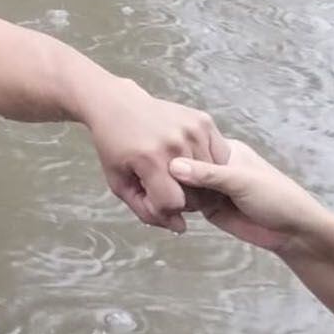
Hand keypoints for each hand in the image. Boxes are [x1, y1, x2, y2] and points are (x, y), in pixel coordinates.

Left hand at [85, 84, 228, 232]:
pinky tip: (188, 159)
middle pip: (196, 194)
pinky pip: (218, 157)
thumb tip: (180, 228)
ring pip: (211, 178)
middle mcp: (174, 143)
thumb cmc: (115, 146)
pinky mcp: (203, 121)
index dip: (163, 208)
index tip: (152, 197)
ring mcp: (192, 130)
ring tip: (175, 173)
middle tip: (165, 186)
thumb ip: (146, 211)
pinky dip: (207, 165)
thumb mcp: (119, 182)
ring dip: (196, 184)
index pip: (173, 204)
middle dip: (182, 198)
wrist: (117, 105)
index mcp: (149, 159)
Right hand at [168, 139, 329, 252]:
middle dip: (170, 173)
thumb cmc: (276, 198)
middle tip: (150, 178)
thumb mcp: (241, 181)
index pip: (192, 145)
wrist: (294, 232)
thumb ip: (207, 174)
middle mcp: (215, 167)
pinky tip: (163, 205)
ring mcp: (211, 188)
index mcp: (226, 151)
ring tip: (154, 193)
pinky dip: (176, 205)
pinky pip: (186, 203)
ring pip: (182, 185)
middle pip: (184, 166)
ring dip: (172, 190)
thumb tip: (172, 166)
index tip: (153, 156)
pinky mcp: (208, 208)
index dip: (174, 151)